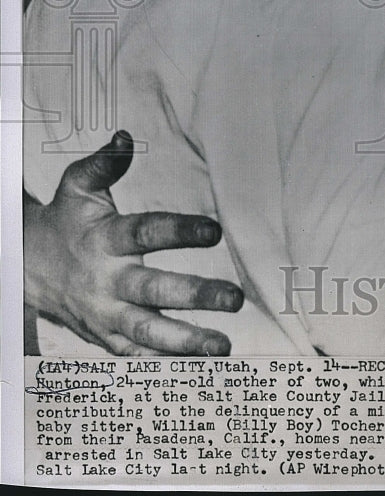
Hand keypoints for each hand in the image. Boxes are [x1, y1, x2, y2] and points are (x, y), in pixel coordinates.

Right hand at [24, 132, 242, 355]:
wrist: (27, 268)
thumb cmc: (66, 221)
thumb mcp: (76, 187)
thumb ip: (103, 164)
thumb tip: (125, 137)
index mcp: (105, 239)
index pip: (146, 233)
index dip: (180, 231)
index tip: (214, 231)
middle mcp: (107, 281)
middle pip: (153, 290)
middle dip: (195, 295)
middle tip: (234, 298)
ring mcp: (106, 315)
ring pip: (148, 333)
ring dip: (186, 341)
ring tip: (223, 345)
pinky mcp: (107, 339)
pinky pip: (139, 357)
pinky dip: (167, 366)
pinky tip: (201, 369)